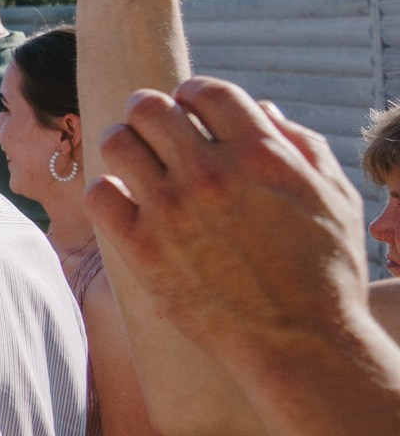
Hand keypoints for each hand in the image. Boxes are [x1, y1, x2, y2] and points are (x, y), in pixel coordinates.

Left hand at [88, 75, 369, 366]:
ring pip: (117, 141)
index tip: (190, 108)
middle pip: (149, 106)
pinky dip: (108, 190)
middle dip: (151, 111)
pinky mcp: (142, 248)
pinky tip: (125, 200)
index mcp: (260, 153)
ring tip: (136, 159)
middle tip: (155, 129)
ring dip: (125, 143)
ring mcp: (171, 210)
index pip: (205, 90)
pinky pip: (99, 192)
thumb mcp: (335, 198)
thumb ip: (301, 145)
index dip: (194, 93)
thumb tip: (263, 109)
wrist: (301, 345)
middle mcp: (210, 174)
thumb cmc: (326, 272)